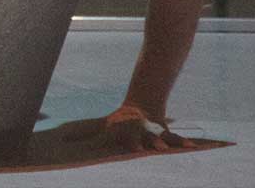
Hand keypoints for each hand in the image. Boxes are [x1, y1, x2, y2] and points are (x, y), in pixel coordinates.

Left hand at [61, 104, 195, 152]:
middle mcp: (142, 133)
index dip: (131, 142)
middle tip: (156, 147)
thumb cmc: (119, 122)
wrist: (142, 106)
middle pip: (147, 137)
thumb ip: (83, 136)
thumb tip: (62, 140)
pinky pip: (176, 138)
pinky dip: (183, 142)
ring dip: (170, 142)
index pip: (129, 138)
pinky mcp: (166, 134)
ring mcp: (155, 133)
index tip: (134, 148)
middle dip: (152, 141)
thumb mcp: (100, 128)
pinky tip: (192, 147)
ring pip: (164, 137)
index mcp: (128, 133)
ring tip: (180, 148)